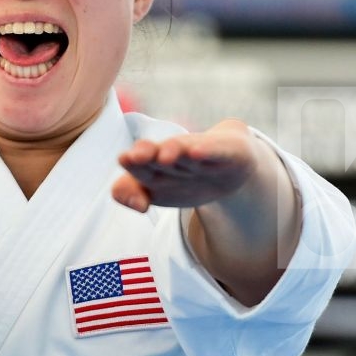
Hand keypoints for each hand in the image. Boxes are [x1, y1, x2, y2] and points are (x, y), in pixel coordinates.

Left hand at [112, 119, 258, 212]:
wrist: (229, 164)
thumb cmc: (186, 177)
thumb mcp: (158, 191)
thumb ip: (133, 194)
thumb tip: (138, 206)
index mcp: (152, 165)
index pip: (135, 171)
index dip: (129, 181)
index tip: (126, 178)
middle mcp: (173, 154)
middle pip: (155, 155)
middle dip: (143, 156)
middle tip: (132, 157)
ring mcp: (198, 152)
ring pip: (182, 149)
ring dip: (172, 151)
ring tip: (164, 156)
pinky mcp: (224, 151)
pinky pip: (214, 150)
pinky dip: (206, 151)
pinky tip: (196, 152)